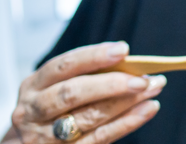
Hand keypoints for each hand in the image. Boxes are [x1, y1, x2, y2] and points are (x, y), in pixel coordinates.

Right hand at [8, 42, 164, 143]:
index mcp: (34, 85)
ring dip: (126, 102)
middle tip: (143, 78)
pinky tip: (147, 109)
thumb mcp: (57, 86)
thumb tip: (128, 62)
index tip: (123, 49)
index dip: (93, 56)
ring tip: (154, 89)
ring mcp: (46, 135)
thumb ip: (86, 74)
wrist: (31, 141)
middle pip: (72, 93)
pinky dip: (127, 122)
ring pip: (88, 117)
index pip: (63, 66)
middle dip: (111, 84)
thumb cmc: (55, 105)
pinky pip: (99, 137)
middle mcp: (34, 110)